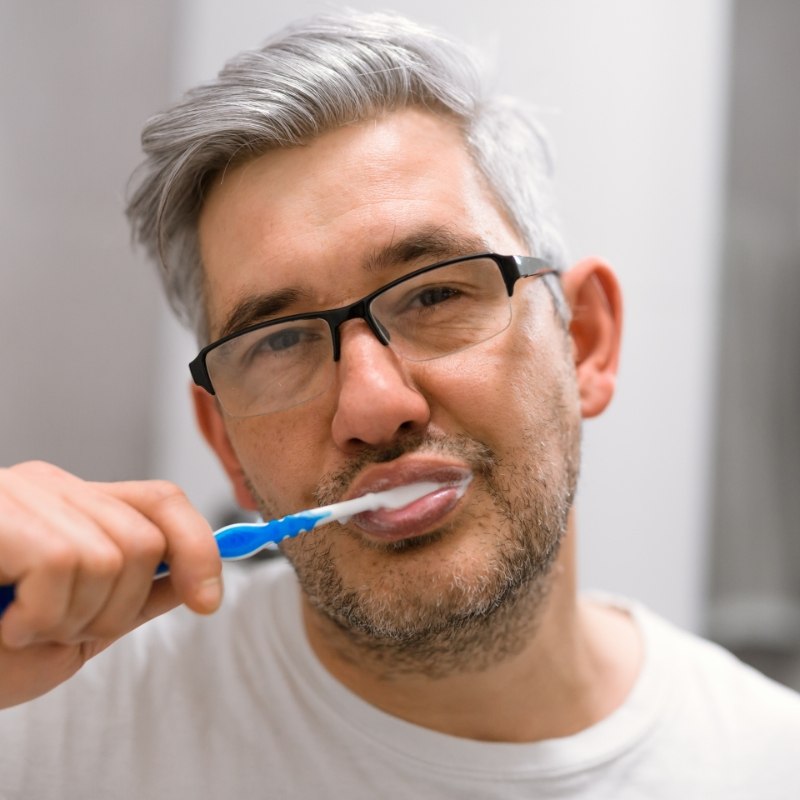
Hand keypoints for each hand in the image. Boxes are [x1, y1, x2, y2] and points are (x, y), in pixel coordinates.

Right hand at [0, 461, 221, 708]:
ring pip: (115, 554)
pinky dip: (38, 615)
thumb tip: (194, 581)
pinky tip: (1, 621)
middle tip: (59, 629)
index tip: (209, 601)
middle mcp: (51, 487)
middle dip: (118, 608)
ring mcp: (19, 493)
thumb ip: (132, 597)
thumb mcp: (73, 628)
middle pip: (146, 538)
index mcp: (76, 508)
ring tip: (21, 625)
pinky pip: (63, 563)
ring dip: (73, 617)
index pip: (163, 502)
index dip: (199, 548)